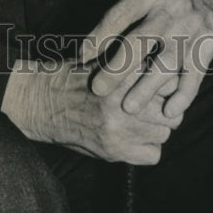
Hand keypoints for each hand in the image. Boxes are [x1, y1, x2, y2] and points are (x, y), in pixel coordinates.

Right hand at [2, 57, 182, 164]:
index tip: (161, 83)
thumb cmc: (73, 75)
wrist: (41, 102)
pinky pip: (153, 155)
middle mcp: (123, 101)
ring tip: (142, 121)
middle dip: (165, 107)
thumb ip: (132, 61)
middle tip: (154, 105)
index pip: (168, 80)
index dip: (167, 82)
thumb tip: (166, 63)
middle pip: (170, 108)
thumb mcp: (101, 57)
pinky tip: (135, 138)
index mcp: (122, 73)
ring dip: (156, 128)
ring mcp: (120, 129)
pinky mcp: (114, 151)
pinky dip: (148, 149)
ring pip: (164, 133)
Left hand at [80, 0, 212, 121]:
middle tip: (97, 89)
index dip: (98, 38)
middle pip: (139, 42)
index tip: (82, 57)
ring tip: (128, 107)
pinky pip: (195, 74)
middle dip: (116, 69)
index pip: (119, 15)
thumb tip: (97, 41)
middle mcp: (172, 6)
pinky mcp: (209, 42)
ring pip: (166, 63)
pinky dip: (183, 95)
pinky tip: (169, 111)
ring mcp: (192, 26)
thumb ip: (127, 6)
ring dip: (146, 88)